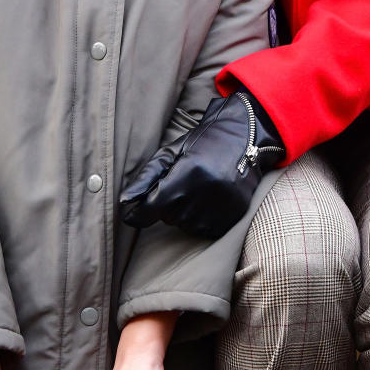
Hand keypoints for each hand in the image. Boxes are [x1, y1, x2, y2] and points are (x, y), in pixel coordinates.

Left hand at [119, 91, 284, 237]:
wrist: (245, 138)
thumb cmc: (203, 142)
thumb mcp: (171, 152)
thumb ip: (146, 178)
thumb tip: (124, 201)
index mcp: (187, 173)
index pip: (152, 207)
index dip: (138, 213)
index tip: (130, 215)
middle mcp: (206, 193)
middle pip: (168, 217)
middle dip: (167, 205)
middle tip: (181, 185)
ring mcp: (222, 207)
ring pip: (186, 226)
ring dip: (184, 213)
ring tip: (197, 191)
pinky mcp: (234, 216)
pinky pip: (205, 231)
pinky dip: (201, 220)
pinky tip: (208, 201)